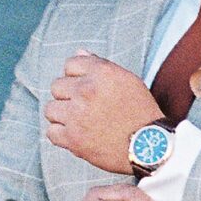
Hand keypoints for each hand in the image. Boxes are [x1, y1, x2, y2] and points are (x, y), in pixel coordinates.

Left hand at [45, 51, 163, 173]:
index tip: (85, 89)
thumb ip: (100, 65)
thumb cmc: (141, 113)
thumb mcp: (127, 80)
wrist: (150, 147)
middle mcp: (87, 91)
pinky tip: (75, 135)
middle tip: (84, 108)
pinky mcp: (73, 138)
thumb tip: (79, 53)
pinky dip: (61, 135)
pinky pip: (51, 132)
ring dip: (62, 116)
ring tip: (78, 122)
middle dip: (68, 96)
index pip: (70, 64)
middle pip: (57, 86)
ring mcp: (77, 115)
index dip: (77, 77)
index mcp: (102, 73)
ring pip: (50, 109)